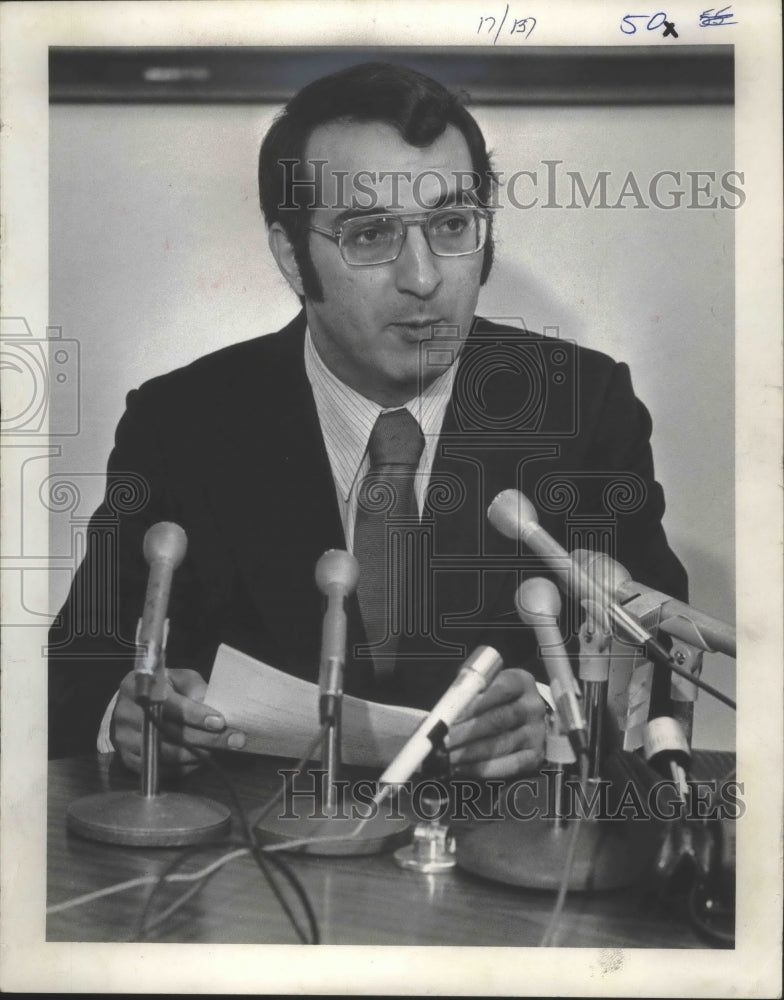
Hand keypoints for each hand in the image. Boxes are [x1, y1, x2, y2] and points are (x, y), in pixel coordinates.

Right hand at [110, 667, 246, 775]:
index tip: (220, 722)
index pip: (168, 704)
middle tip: (233, 740)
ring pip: (167, 753)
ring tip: (221, 749)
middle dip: (206, 738)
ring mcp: (125, 739)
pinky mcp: (129, 759)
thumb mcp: (179, 679)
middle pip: (169, 732)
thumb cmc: (162, 689)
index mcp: (136, 685)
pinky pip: (162, 768)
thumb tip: (215, 706)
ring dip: (198, 753)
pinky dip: (185, 765)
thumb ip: (195, 689)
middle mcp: (125, 713)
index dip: (195, 714)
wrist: (132, 706)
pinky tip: (202, 758)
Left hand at [444, 668, 545, 778]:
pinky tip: (461, 769)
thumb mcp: (483, 686)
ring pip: (502, 744)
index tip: (451, 715)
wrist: (522, 717)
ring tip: (447, 756)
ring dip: (470, 753)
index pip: (500, 689)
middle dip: (467, 732)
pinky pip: (510, 766)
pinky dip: (482, 769)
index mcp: (521, 681)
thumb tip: (436, 712)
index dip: (475, 703)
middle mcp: (533, 706)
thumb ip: (465, 692)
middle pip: (499, 719)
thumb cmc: (493, 698)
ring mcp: (537, 732)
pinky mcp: (535, 756)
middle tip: (443, 740)